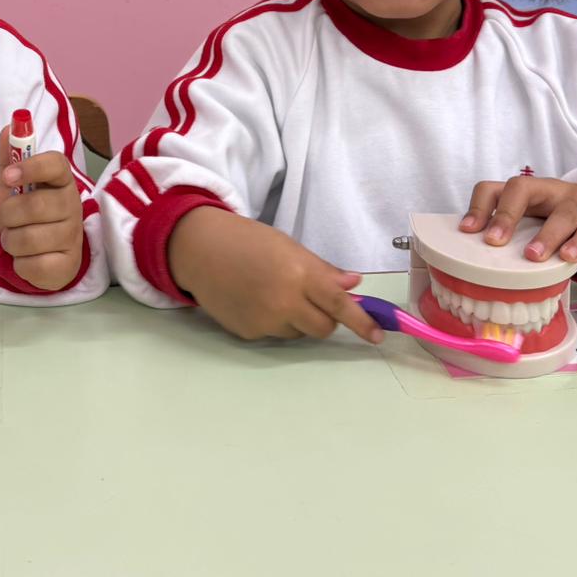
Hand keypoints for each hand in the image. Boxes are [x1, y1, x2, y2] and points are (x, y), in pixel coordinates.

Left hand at [0, 126, 85, 291]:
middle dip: (8, 215)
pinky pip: (33, 265)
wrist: (38, 250)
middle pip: (34, 206)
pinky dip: (20, 264)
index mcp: (61, 180)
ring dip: (10, 241)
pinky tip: (28, 258)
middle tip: (7, 219)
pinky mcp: (69, 264)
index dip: (31, 167)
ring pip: (29, 239)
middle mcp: (73, 205)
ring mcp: (74, 236)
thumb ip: (10, 157)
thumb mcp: (13, 184)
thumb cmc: (25, 211)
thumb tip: (8, 128)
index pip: (56, 164)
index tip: (8, 176)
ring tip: (16, 239)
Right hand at [167, 206, 383, 343]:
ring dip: (297, 319)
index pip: (339, 304)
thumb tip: (353, 284)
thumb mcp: (288, 246)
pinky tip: (255, 301)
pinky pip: (274, 335)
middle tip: (312, 298)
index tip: (378, 336)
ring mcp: (265, 321)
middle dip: (326, 318)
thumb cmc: (247, 240)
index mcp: (298, 274)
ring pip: (298, 332)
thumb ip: (321, 269)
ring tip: (273, 292)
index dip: (362, 321)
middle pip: (323, 327)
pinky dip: (273, 322)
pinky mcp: (248, 334)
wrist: (198, 249)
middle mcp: (284, 302)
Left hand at [460, 178, 576, 266]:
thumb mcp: (535, 223)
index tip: (467, 231)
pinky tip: (566, 257)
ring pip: (563, 212)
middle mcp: (550, 189)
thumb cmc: (562, 227)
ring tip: (532, 255)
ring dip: (546, 235)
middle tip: (494, 241)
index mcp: (527, 191)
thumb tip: (478, 258)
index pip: (495, 188)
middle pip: (523, 188)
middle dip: (506, 214)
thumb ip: (513, 232)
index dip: (478, 207)